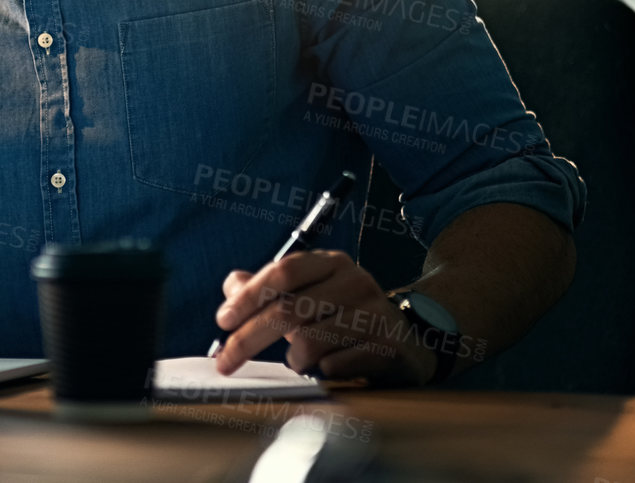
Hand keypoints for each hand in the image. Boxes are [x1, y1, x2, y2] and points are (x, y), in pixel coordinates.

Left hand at [213, 251, 437, 385]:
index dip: (249, 296)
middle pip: (288, 310)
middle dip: (248, 339)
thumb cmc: (348, 315)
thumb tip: (231, 284)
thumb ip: (270, 289)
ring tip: (302, 358)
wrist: (412, 338)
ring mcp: (374, 314)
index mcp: (332, 263)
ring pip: (308, 343)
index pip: (283, 271)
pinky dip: (322, 371)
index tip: (222, 321)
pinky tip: (333, 365)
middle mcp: (355, 282)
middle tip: (225, 361)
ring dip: (294, 358)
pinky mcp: (387, 347)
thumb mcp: (311, 293)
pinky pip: (333, 367)